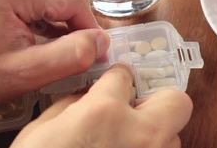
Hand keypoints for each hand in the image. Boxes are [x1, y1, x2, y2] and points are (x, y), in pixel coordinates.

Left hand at [0, 0, 109, 107]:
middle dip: (80, 8)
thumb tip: (101, 42)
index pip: (72, 0)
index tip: (94, 52)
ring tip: (58, 35)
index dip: (90, 28)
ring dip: (63, 3)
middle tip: (80, 38)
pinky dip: (44, 1)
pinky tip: (39, 28)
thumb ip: (70, 56)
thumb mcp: (22, 73)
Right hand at [11, 64, 192, 147]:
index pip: (124, 76)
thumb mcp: (40, 132)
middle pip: (176, 101)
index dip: (117, 77)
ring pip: (173, 137)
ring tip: (127, 143)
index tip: (114, 82)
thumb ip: (70, 106)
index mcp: (104, 113)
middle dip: (158, 100)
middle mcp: (139, 134)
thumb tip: (85, 98)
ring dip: (154, 135)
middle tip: (136, 108)